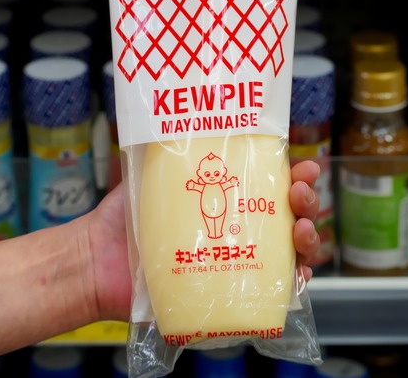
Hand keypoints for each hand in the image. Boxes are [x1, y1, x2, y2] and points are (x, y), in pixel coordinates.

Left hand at [85, 160, 321, 321]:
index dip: (296, 175)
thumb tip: (186, 113)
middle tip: (299, 194)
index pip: (273, 184)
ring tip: (300, 230)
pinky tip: (298, 274)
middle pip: (290, 217)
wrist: (99, 260)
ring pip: (290, 252)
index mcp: (227, 198)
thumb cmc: (125, 218)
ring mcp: (237, 262)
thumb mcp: (151, 174)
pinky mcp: (229, 293)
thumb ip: (170, 148)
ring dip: (308, 239)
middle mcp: (239, 229)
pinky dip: (293, 284)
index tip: (303, 165)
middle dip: (306, 202)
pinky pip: (271, 292)